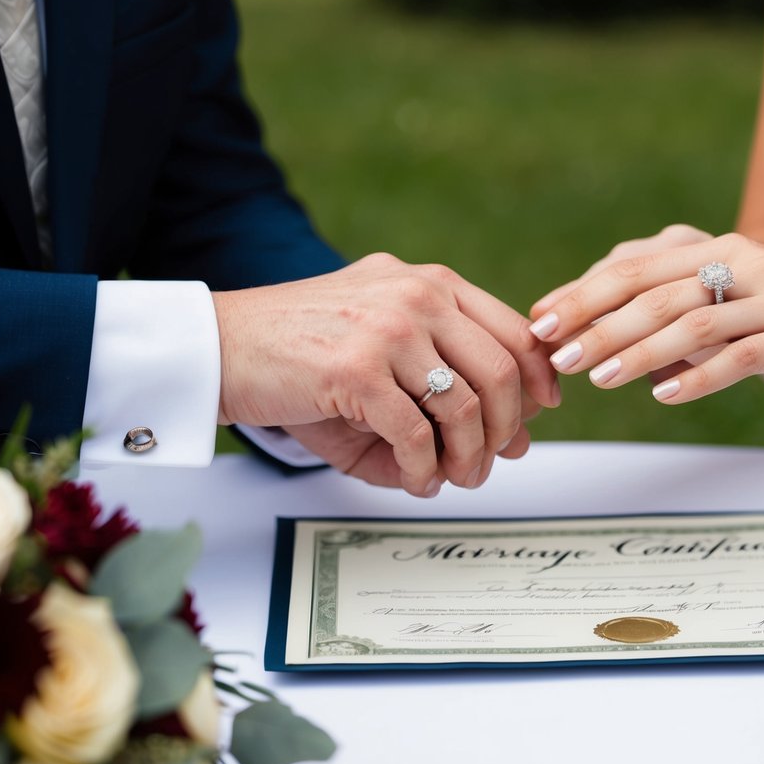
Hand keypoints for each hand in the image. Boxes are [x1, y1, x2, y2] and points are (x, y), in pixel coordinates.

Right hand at [213, 254, 558, 496]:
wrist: (221, 346)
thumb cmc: (305, 353)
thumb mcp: (384, 353)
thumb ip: (449, 385)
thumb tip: (515, 441)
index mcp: (430, 283)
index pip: (512, 329)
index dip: (538, 376)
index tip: (542, 411)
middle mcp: (416, 296)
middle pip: (499, 372)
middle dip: (506, 429)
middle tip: (492, 462)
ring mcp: (386, 329)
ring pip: (463, 406)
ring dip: (468, 457)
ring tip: (454, 479)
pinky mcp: (355, 370)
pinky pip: (416, 435)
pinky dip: (424, 470)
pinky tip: (417, 480)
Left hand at [527, 233, 763, 403]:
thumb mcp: (761, 306)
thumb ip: (704, 317)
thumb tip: (639, 357)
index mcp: (730, 251)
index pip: (639, 266)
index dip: (585, 290)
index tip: (540, 319)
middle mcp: (748, 263)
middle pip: (653, 287)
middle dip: (594, 319)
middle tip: (551, 351)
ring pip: (690, 320)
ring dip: (634, 349)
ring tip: (593, 376)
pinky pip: (741, 354)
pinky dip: (699, 376)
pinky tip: (665, 397)